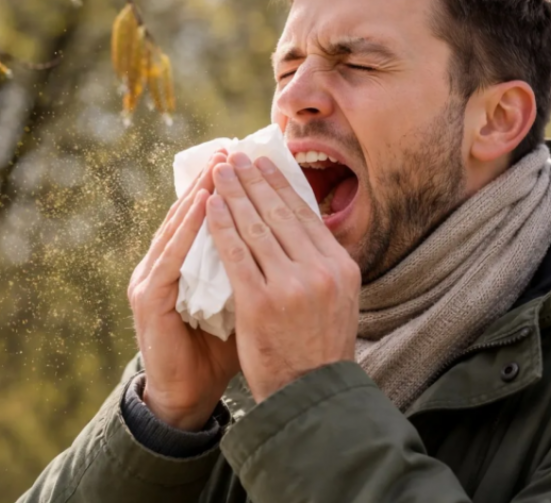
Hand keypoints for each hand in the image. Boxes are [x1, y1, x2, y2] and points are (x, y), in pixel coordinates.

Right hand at [127, 150, 239, 429]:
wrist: (187, 395)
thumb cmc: (218, 349)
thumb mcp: (240, 301)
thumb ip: (252, 270)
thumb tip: (290, 241)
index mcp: (183, 266)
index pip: (203, 219)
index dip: (224, 190)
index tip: (245, 161)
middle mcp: (162, 266)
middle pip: (187, 216)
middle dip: (211, 183)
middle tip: (230, 150)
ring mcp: (149, 281)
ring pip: (175, 230)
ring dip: (196, 198)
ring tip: (218, 169)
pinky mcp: (147, 300)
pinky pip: (169, 260)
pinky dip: (186, 232)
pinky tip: (204, 210)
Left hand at [206, 152, 360, 402]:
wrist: (311, 395)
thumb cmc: (320, 347)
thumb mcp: (339, 300)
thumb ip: (323, 264)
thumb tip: (305, 225)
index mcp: (341, 266)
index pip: (305, 214)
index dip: (280, 184)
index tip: (263, 163)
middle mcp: (321, 271)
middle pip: (280, 213)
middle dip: (253, 180)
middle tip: (236, 156)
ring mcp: (291, 286)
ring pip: (256, 227)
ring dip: (234, 194)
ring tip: (219, 173)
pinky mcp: (261, 302)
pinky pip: (235, 254)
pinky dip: (220, 226)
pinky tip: (209, 206)